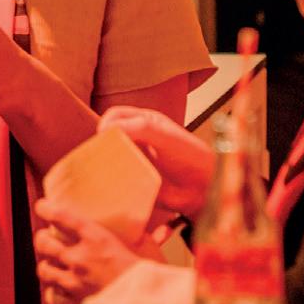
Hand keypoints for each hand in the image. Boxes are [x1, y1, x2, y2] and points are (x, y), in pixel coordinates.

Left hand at [35, 198, 162, 303]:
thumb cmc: (148, 277)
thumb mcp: (148, 249)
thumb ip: (148, 237)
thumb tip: (163, 229)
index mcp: (96, 239)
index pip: (61, 216)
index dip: (46, 208)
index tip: (43, 206)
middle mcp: (80, 258)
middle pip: (44, 242)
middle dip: (42, 238)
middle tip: (46, 237)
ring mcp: (73, 282)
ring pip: (43, 269)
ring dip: (46, 264)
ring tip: (52, 263)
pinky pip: (51, 296)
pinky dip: (53, 291)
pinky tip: (60, 288)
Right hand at [98, 106, 213, 220]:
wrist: (202, 188)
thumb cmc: (189, 156)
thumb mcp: (165, 135)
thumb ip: (140, 127)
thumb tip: (108, 129)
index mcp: (143, 121)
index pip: (115, 115)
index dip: (107, 123)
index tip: (104, 135)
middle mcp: (137, 139)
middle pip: (108, 136)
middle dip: (101, 144)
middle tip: (102, 156)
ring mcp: (134, 160)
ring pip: (109, 157)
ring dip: (104, 163)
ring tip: (105, 170)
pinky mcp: (133, 180)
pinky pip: (115, 178)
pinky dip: (110, 180)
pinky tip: (112, 183)